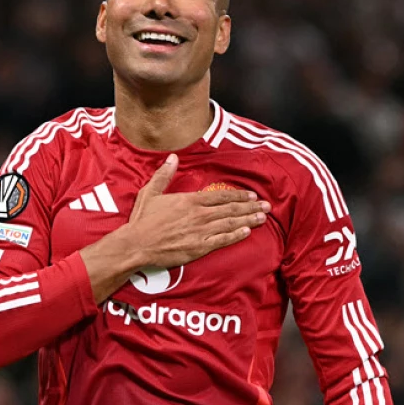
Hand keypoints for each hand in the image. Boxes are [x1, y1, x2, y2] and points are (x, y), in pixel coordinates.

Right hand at [124, 153, 268, 267]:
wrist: (137, 244)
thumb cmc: (142, 220)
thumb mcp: (151, 193)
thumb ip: (164, 175)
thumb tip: (172, 157)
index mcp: (189, 201)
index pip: (220, 196)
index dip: (237, 196)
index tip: (251, 195)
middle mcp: (199, 215)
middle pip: (230, 209)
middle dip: (250, 207)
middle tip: (266, 206)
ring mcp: (201, 231)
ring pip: (230, 223)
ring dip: (248, 220)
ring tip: (262, 217)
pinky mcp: (199, 247)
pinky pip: (222, 240)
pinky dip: (236, 235)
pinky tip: (246, 232)